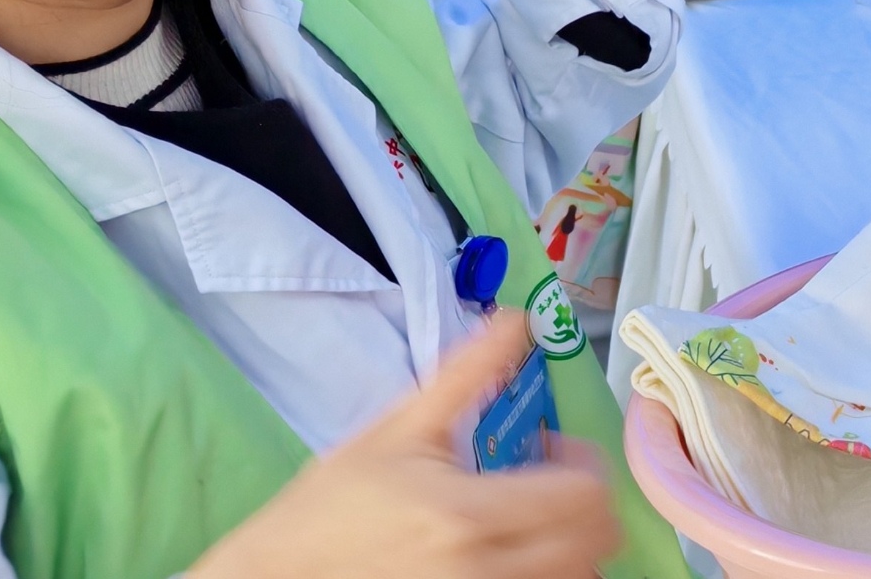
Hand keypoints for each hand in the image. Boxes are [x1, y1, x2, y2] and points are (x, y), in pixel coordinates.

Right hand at [188, 313, 621, 578]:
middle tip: (550, 482)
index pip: (583, 495)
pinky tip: (515, 552)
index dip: (583, 465)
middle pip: (595, 541)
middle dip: (587, 503)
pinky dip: (549, 574)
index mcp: (467, 512)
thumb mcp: (396, 429)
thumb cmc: (330, 506)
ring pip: (577, 576)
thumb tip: (515, 317)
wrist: (275, 575)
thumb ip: (464, 372)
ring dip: (574, 543)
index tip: (551, 451)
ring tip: (533, 518)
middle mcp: (482, 567)